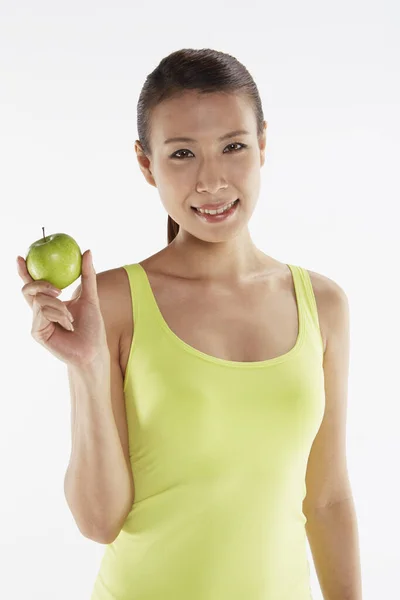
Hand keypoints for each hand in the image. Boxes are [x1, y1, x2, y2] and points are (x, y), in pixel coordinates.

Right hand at [17, 250, 109, 366]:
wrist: (93, 350)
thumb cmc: (92, 327)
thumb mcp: (91, 296)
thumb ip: (87, 275)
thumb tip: (88, 251)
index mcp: (50, 303)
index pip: (34, 284)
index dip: (24, 271)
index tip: (22, 257)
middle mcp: (40, 311)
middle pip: (28, 289)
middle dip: (41, 284)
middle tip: (58, 290)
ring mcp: (36, 322)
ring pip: (39, 300)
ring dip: (59, 307)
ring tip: (71, 319)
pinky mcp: (36, 331)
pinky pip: (43, 312)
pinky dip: (58, 315)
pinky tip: (68, 325)